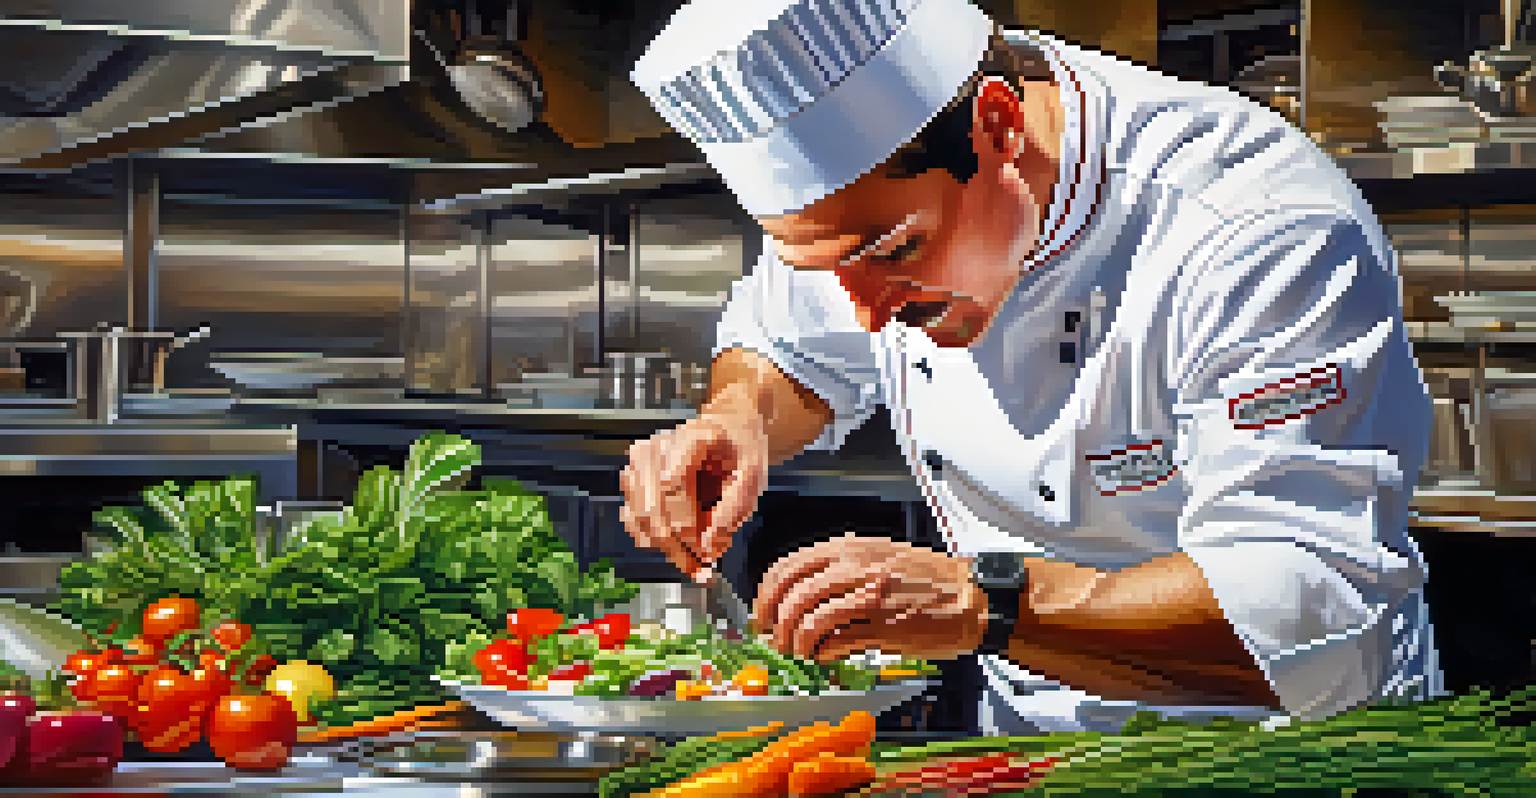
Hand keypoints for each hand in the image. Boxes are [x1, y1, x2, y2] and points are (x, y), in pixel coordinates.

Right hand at [619, 412, 768, 580]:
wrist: (726, 425)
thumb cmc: (740, 449)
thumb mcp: (754, 475)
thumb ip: (734, 508)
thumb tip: (707, 546)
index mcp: (691, 439)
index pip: (674, 487)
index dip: (689, 527)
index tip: (707, 552)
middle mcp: (657, 448)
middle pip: (654, 511)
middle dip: (679, 547)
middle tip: (703, 569)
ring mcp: (639, 462)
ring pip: (640, 520)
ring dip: (667, 548)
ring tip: (694, 562)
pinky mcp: (632, 477)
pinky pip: (633, 520)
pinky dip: (654, 541)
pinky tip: (678, 547)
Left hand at [753, 533, 987, 662]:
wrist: (968, 596)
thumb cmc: (925, 579)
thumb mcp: (876, 555)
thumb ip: (838, 568)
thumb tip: (798, 594)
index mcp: (848, 550)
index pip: (787, 567)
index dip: (765, 596)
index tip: (762, 616)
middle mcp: (855, 569)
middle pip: (792, 596)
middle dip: (775, 624)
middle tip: (776, 640)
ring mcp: (868, 598)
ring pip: (809, 620)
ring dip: (796, 643)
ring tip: (801, 652)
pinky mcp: (883, 628)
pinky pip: (836, 642)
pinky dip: (822, 654)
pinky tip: (825, 657)